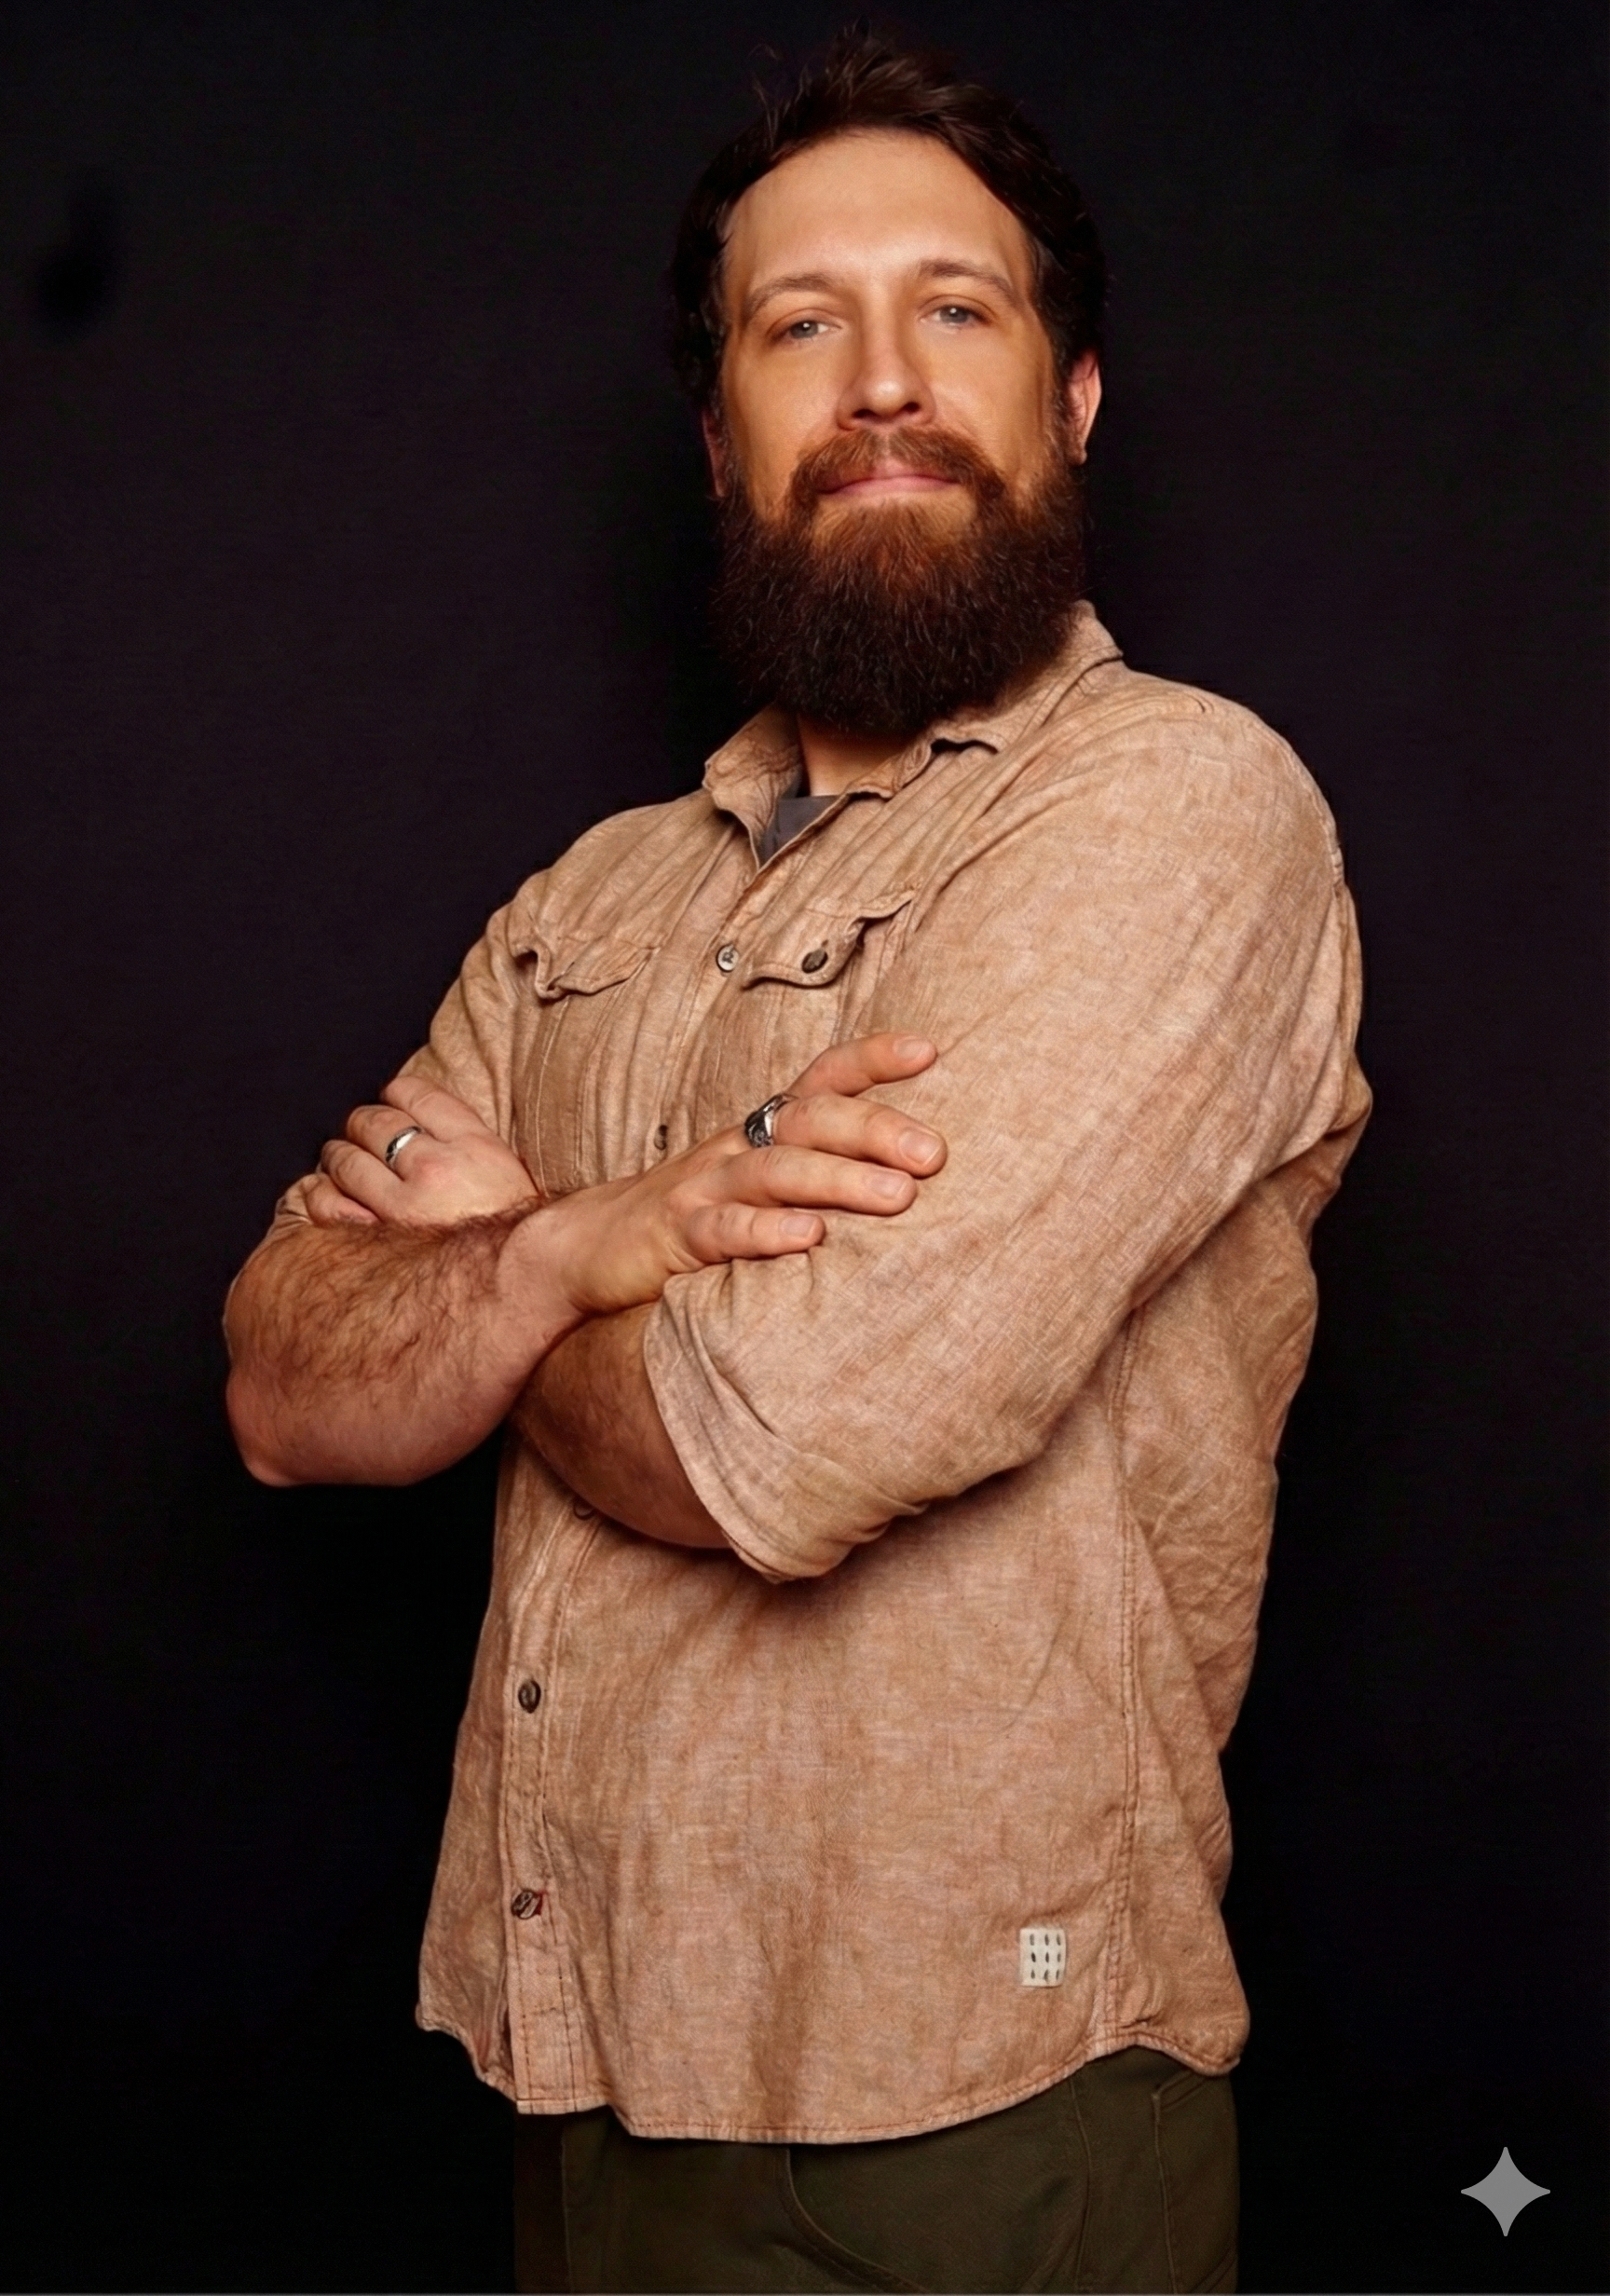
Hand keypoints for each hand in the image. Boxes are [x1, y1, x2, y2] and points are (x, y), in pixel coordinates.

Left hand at [305, 1074, 539, 1226]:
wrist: (521, 1286)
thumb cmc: (516, 1236)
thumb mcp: (509, 1174)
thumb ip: (469, 1144)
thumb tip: (429, 1122)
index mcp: (475, 1146)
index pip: (418, 1096)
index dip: (397, 1093)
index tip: (392, 1100)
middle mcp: (437, 1169)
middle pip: (375, 1123)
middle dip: (361, 1124)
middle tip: (360, 1133)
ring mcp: (404, 1206)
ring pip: (346, 1160)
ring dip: (337, 1157)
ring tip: (340, 1162)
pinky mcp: (377, 1240)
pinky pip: (329, 1204)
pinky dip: (320, 1195)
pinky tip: (325, 1195)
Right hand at [535, 1032, 946, 1319]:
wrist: (580, 1248)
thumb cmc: (689, 1218)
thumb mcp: (754, 1186)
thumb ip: (816, 1177)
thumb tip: (911, 1182)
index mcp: (759, 1131)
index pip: (820, 1080)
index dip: (870, 1060)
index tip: (929, 1051)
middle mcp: (736, 1149)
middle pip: (810, 1121)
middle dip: (876, 1129)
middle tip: (935, 1153)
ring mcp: (702, 1189)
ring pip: (776, 1172)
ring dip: (841, 1180)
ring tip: (898, 1197)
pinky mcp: (674, 1237)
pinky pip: (723, 1230)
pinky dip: (766, 1232)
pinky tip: (808, 1240)